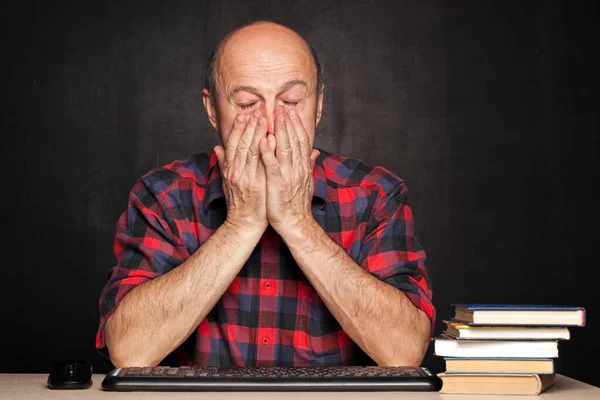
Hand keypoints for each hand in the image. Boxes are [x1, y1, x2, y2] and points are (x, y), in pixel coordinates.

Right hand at [214, 111, 268, 234]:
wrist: (244, 224)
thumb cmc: (238, 203)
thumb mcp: (227, 182)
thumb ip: (223, 163)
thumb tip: (216, 147)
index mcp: (229, 170)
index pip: (233, 144)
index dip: (238, 128)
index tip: (244, 115)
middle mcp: (237, 173)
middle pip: (242, 144)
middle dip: (250, 126)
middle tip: (258, 112)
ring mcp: (248, 179)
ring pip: (252, 151)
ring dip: (258, 133)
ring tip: (265, 119)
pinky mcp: (259, 186)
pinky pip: (263, 165)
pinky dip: (266, 151)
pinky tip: (271, 140)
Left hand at [259, 106, 319, 233]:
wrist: (296, 224)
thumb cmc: (297, 204)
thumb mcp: (306, 181)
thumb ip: (309, 164)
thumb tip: (316, 151)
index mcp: (303, 167)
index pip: (301, 141)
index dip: (296, 125)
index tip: (290, 111)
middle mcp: (298, 168)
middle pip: (293, 141)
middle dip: (287, 123)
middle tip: (281, 107)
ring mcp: (288, 176)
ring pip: (284, 149)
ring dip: (279, 131)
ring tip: (273, 116)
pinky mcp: (278, 185)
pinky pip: (272, 166)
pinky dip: (268, 152)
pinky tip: (264, 140)